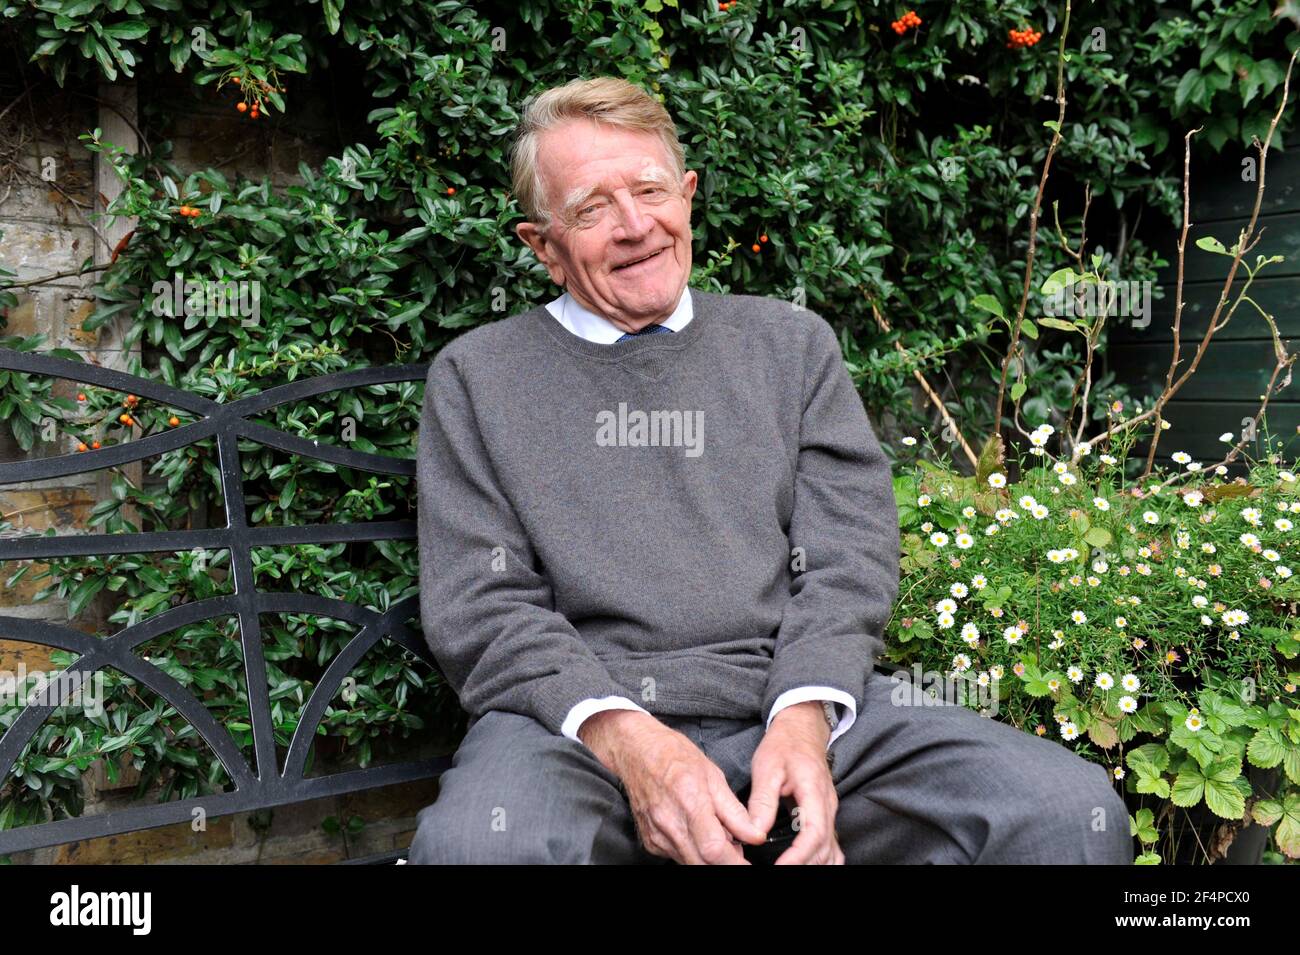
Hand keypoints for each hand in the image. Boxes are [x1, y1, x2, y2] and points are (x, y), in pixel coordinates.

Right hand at [580, 709, 767, 863]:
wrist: (636, 751)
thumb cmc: (674, 755)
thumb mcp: (713, 775)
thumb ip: (734, 811)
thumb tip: (755, 835)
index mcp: (690, 802)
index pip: (714, 849)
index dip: (735, 862)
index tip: (747, 861)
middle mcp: (669, 824)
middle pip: (702, 864)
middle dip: (725, 862)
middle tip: (736, 847)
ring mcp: (657, 835)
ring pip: (690, 862)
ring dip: (709, 858)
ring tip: (716, 833)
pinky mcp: (650, 842)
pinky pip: (677, 856)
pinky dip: (692, 852)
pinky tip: (696, 832)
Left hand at [747, 701, 844, 863]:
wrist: (801, 729)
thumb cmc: (783, 745)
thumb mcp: (767, 767)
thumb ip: (762, 800)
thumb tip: (755, 831)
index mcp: (814, 791)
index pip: (814, 832)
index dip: (799, 855)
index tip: (780, 867)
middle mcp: (828, 805)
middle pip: (825, 847)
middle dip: (804, 865)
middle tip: (778, 872)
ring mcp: (829, 811)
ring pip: (831, 850)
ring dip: (814, 864)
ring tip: (789, 869)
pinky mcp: (825, 814)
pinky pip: (830, 844)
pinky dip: (821, 859)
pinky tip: (808, 866)